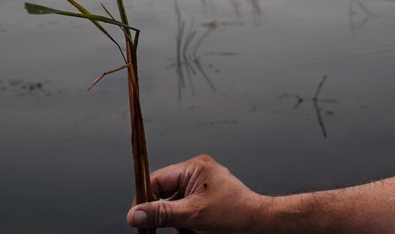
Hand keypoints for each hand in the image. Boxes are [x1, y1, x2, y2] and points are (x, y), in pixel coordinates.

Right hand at [126, 155, 272, 232]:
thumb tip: (135, 214)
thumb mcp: (193, 215)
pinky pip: (185, 208)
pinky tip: (189, 230)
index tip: (135, 218)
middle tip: (151, 229)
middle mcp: (197, 172)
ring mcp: (202, 185)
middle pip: (163, 192)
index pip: (157, 180)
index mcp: (194, 167)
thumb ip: (162, 214)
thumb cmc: (234, 215)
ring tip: (183, 230)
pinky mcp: (206, 198)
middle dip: (160, 212)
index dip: (144, 199)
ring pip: (173, 203)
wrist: (259, 224)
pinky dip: (183, 221)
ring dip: (172, 219)